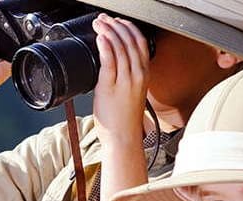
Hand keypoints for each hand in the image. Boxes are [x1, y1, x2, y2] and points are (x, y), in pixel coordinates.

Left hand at [91, 14, 149, 141]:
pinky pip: (110, 61)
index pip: (140, 43)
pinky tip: (101, 37)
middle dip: (116, 25)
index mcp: (143, 75)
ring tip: (99, 23)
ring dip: (108, 32)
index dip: (129, 28)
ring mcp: (125, 81)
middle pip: (130, 41)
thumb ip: (125, 76)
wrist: (122, 138)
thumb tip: (113, 61)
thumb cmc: (124, 119)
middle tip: (104, 19)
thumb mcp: (131, 92)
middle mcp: (137, 75)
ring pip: (120, 48)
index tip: (117, 21)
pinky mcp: (110, 87)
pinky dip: (106, 46)